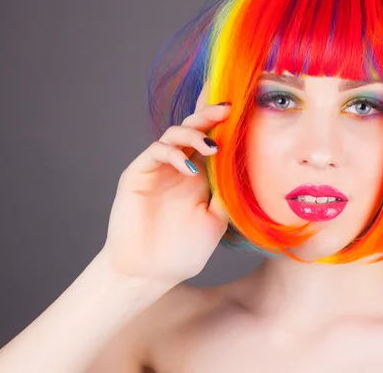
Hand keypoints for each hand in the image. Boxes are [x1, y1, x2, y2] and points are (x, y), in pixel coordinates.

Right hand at [101, 83, 229, 284]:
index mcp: (199, 176)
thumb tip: (244, 168)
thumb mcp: (215, 221)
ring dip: (194, 132)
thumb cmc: (182, 252)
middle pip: (193, 129)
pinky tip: (189, 168)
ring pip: (174, 133)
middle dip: (209, 115)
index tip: (242, 108)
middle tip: (227, 109)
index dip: (221, 123)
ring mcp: (158, 169)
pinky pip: (156, 151)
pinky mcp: (138, 174)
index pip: (210, 140)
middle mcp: (179, 167)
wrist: (150, 274)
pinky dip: (173, 153)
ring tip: (211, 146)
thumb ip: (226, 193)